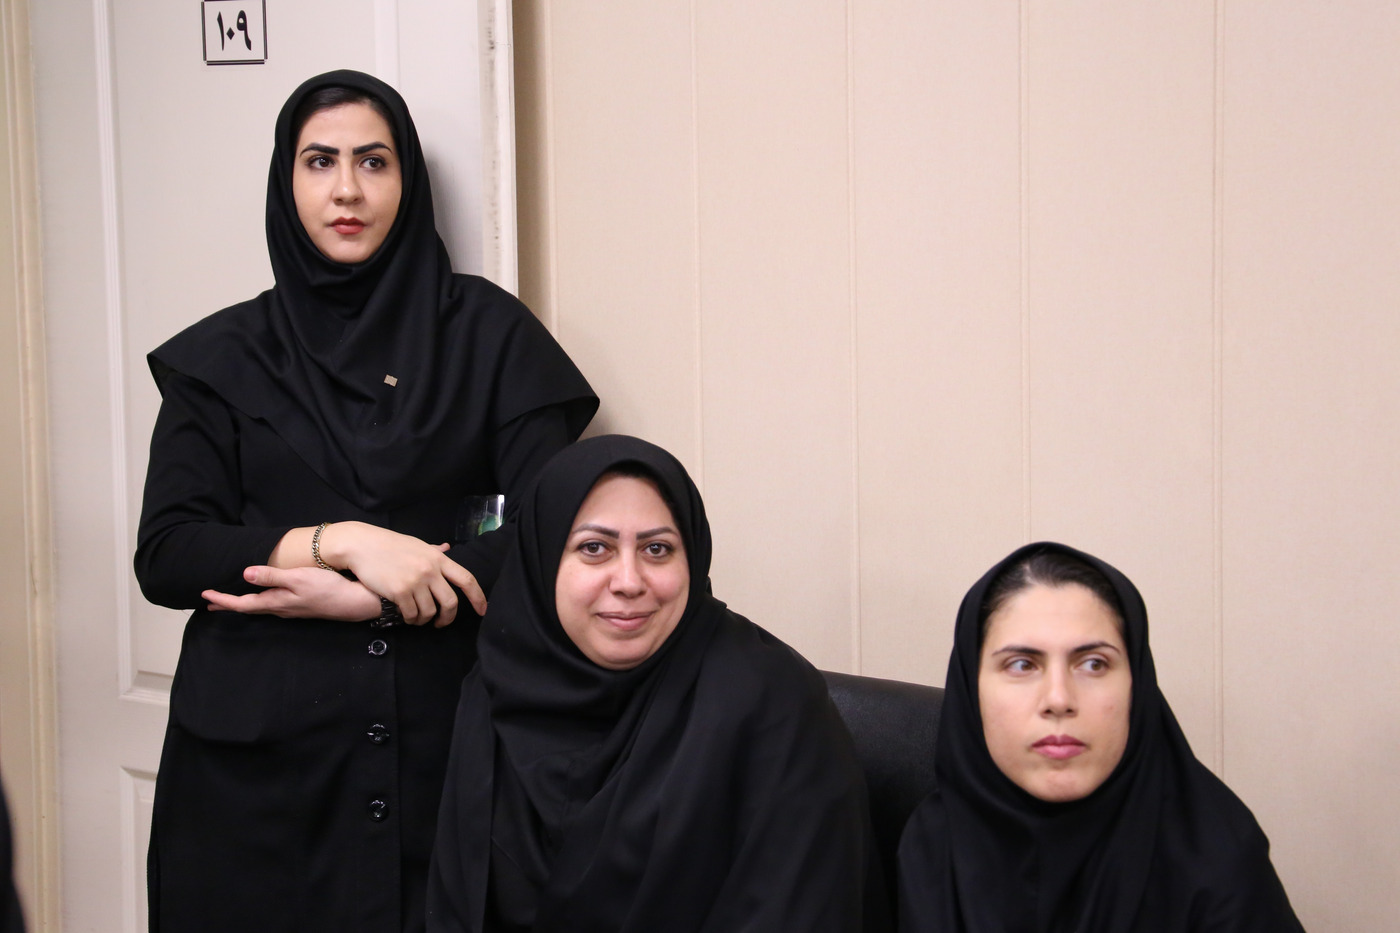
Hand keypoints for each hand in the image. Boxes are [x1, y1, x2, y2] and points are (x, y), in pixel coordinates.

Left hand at [203, 566, 380, 620]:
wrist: (353, 603)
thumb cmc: (327, 589)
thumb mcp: (298, 579)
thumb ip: (271, 577)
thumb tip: (245, 574)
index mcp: (275, 602)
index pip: (241, 604)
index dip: (222, 600)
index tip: (204, 596)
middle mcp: (280, 609)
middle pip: (248, 608)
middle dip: (228, 605)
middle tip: (210, 604)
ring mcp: (290, 610)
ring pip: (259, 608)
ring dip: (242, 604)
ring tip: (231, 601)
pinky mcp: (299, 607)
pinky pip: (271, 606)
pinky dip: (258, 602)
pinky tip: (263, 599)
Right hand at [316, 522, 486, 626]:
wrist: (362, 545)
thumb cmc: (389, 545)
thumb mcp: (416, 545)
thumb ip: (433, 551)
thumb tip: (446, 548)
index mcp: (438, 558)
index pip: (466, 579)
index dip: (478, 597)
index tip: (483, 611)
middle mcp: (430, 570)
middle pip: (451, 602)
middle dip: (448, 617)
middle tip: (441, 622)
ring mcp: (415, 581)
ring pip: (429, 612)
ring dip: (425, 620)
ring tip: (417, 617)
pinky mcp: (399, 592)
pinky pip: (411, 614)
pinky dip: (411, 619)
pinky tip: (407, 616)